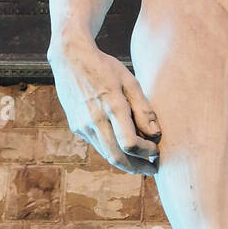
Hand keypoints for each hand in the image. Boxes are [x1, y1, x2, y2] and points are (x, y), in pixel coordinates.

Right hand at [49, 36, 160, 174]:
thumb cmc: (105, 68)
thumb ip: (144, 108)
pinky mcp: (76, 127)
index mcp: (111, 106)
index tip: (157, 150)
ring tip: (142, 161)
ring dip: (125, 163)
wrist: (70, 58)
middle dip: (137, 168)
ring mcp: (82, 126)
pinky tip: (123, 145)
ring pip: (106, 154)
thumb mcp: (130, 81)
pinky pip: (98, 145)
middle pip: (117, 158)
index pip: (130, 144)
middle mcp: (94, 120)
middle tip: (152, 170)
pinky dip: (113, 150)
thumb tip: (156, 135)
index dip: (146, 152)